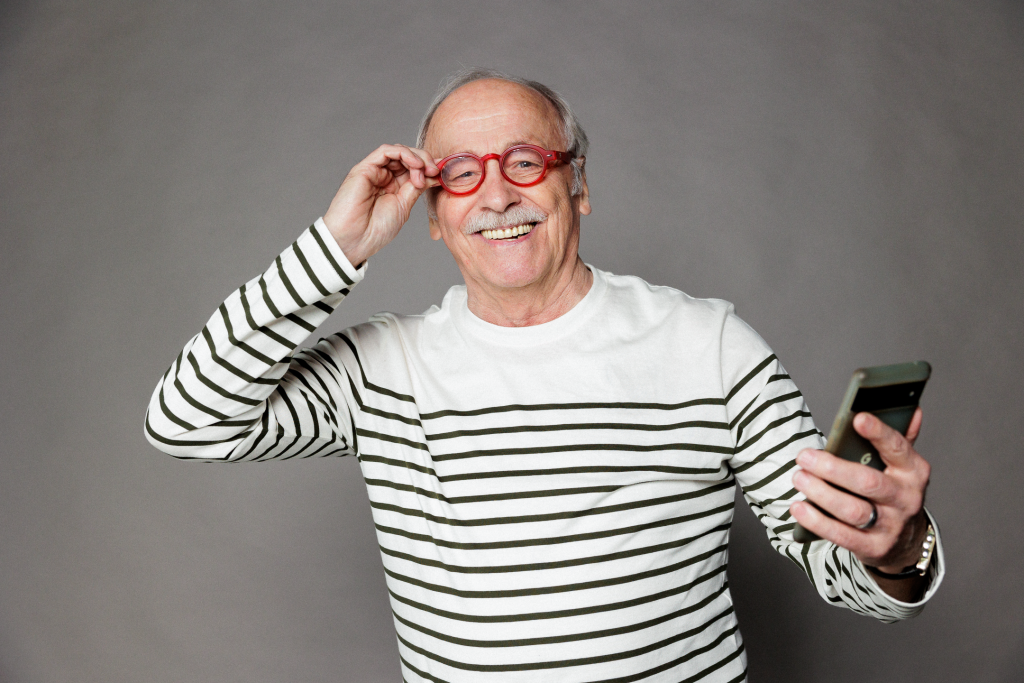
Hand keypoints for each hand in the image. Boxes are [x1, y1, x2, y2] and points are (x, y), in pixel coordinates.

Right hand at [323, 144, 438, 264]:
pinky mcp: (364, 168)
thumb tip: (434, 174)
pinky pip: (385, 151)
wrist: (355, 240)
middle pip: (408, 157)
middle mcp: (384, 176)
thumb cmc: (375, 229)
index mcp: (394, 187)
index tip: (445, 172)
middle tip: (436, 172)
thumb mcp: (404, 206)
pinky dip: (403, 153)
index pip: (414, 169)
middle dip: (426, 161)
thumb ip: (416, 188)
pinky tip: (415, 165)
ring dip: (417, 157)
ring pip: (399, 151)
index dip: (430, 167)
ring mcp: (374, 171)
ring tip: (425, 171)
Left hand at [790, 408, 930, 572]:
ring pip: (853, 510)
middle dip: (832, 468)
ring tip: (798, 477)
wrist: (905, 541)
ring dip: (821, 493)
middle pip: (868, 482)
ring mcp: (891, 525)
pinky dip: (816, 521)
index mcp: (913, 471)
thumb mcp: (901, 465)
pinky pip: (842, 535)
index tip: (858, 418)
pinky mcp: (873, 547)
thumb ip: (901, 438)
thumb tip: (911, 408)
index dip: (879, 433)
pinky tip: (798, 507)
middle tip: (804, 456)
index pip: (898, 448)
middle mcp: (906, 499)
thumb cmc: (893, 491)